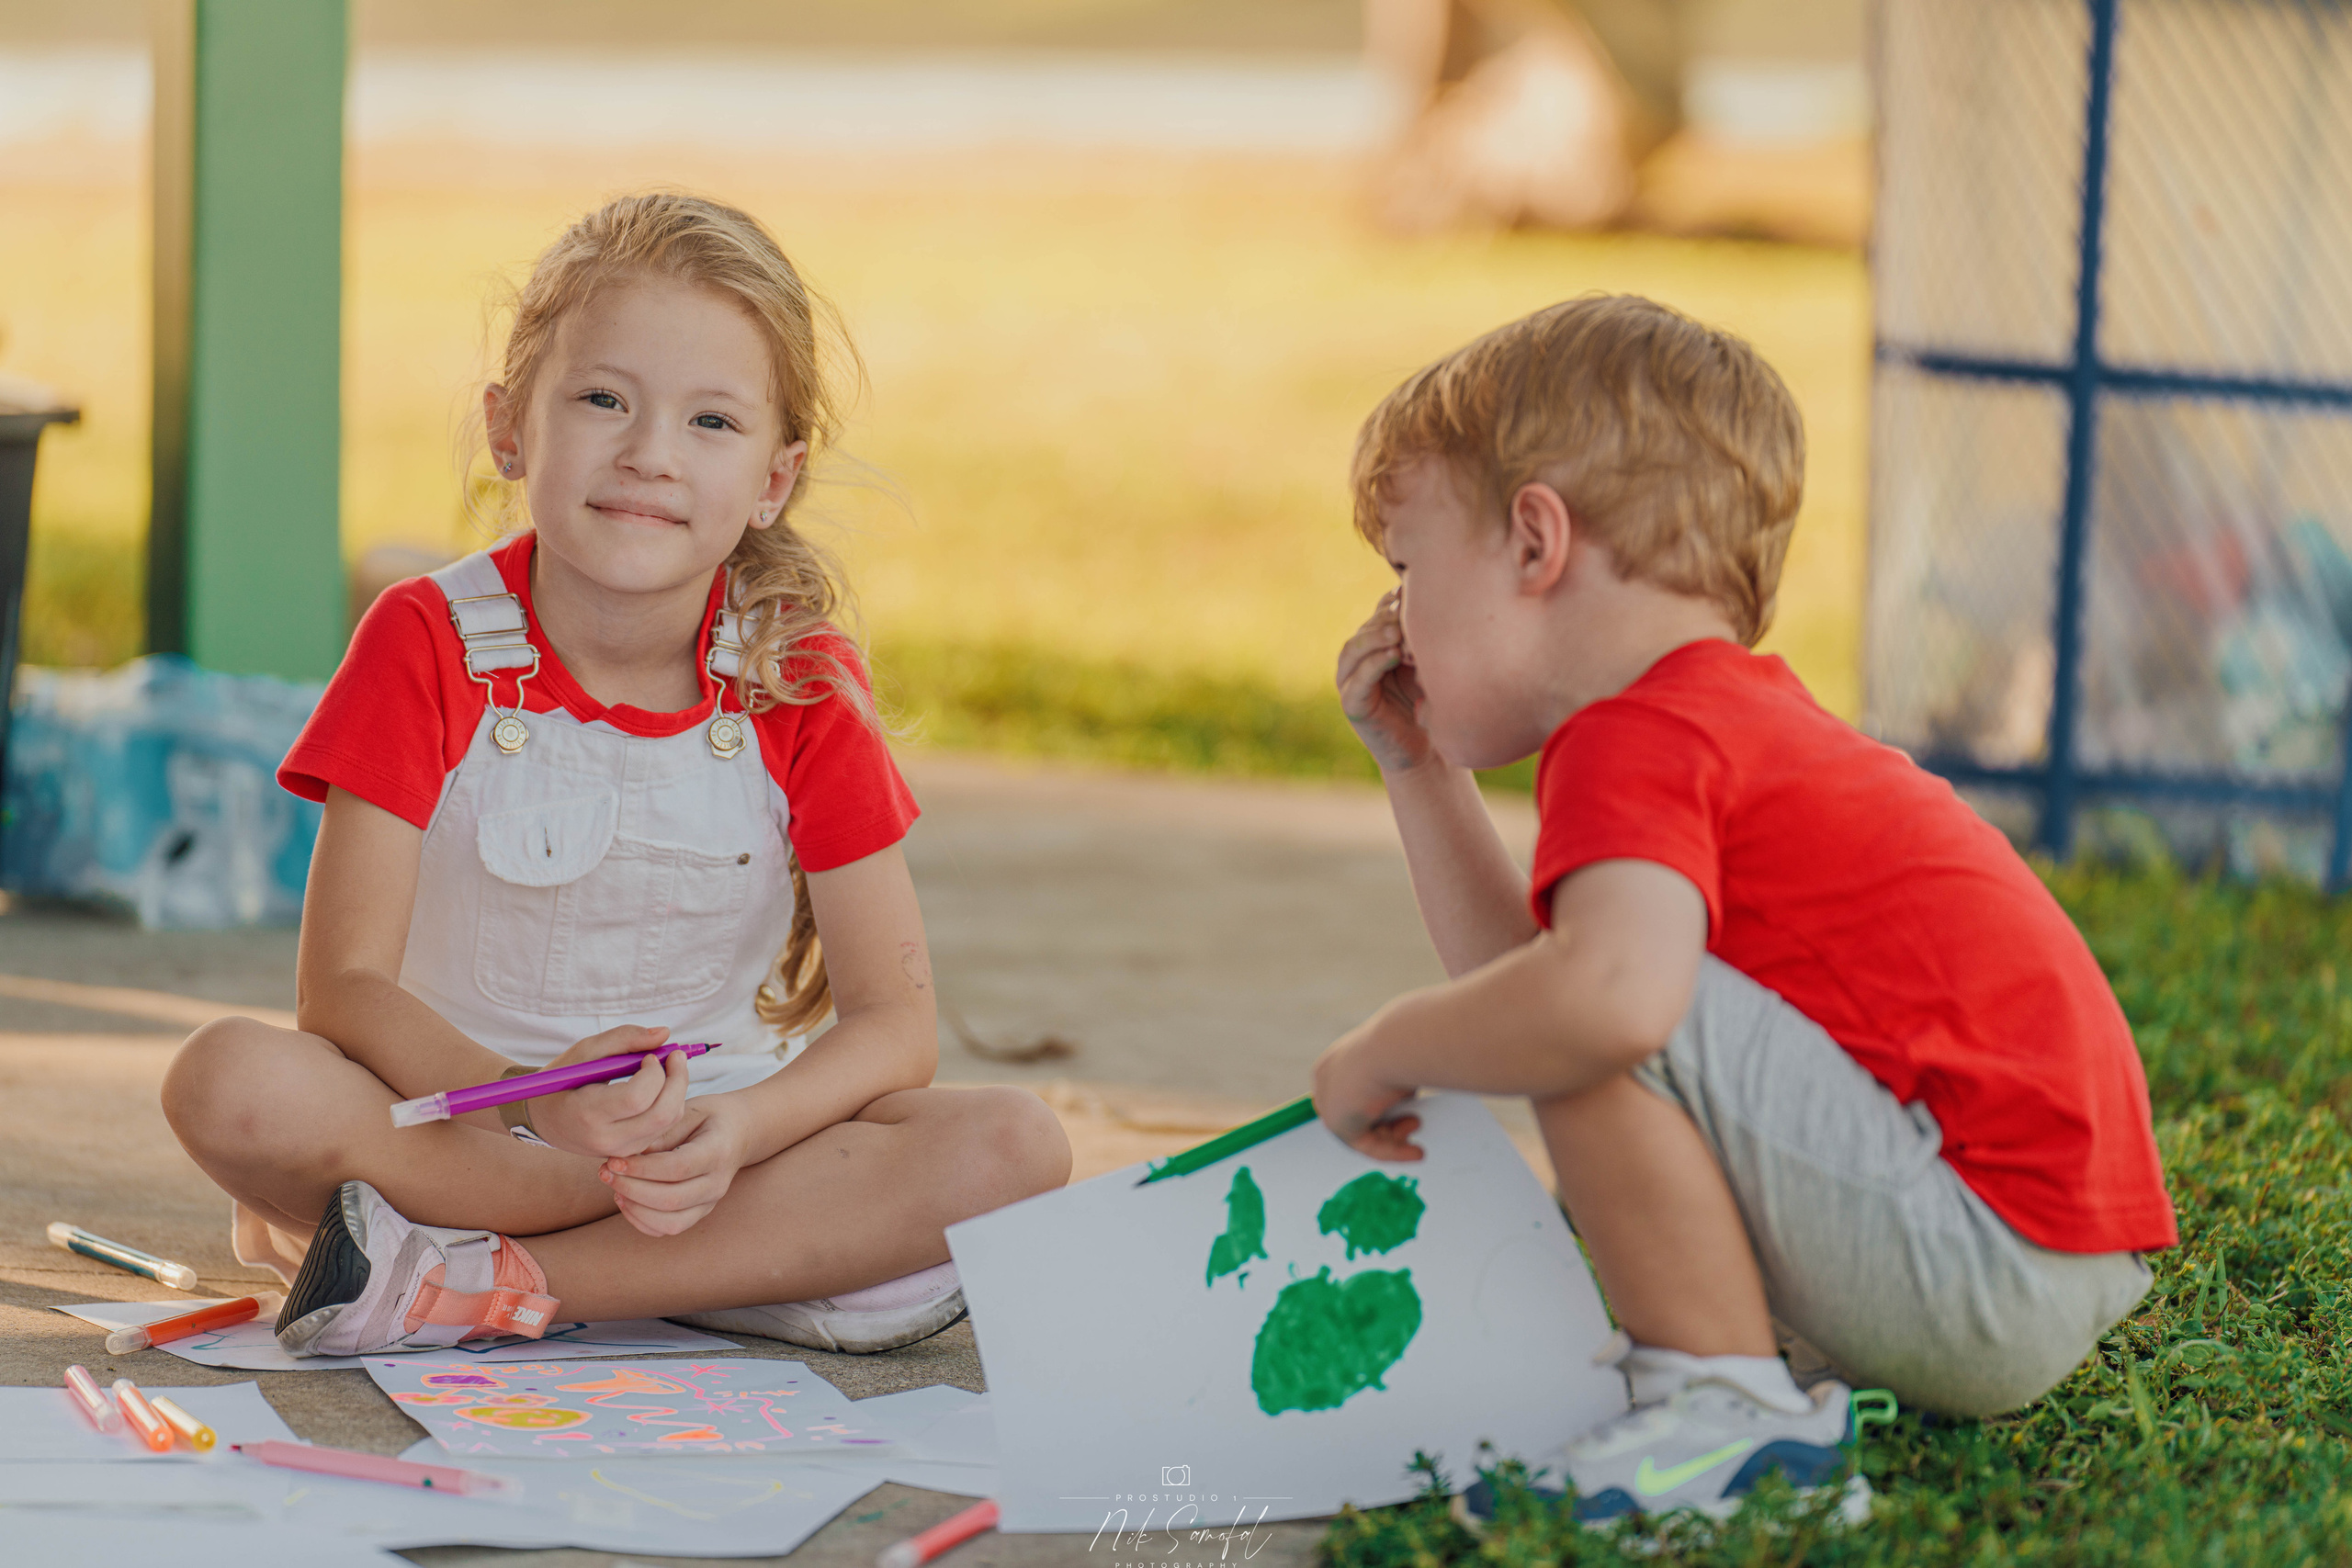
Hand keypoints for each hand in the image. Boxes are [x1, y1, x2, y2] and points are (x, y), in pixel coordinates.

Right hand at [526, 1024, 691, 1160]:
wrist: (544, 1119)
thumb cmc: (564, 1080)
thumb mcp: (584, 1052)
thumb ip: (623, 1038)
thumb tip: (665, 1034)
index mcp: (587, 1113)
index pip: (637, 1098)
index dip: (653, 1073)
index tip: (648, 1056)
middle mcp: (606, 1139)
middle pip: (662, 1114)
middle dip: (678, 1079)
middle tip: (676, 1055)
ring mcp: (620, 1150)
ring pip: (669, 1121)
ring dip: (677, 1089)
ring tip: (666, 1068)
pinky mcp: (631, 1152)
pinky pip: (665, 1128)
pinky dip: (670, 1103)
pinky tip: (658, 1087)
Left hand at [600, 1097, 749, 1236]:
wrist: (739, 1131)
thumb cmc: (709, 1117)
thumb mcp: (688, 1112)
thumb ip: (661, 1133)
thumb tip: (627, 1156)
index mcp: (718, 1152)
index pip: (677, 1168)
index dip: (642, 1169)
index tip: (613, 1160)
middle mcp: (717, 1184)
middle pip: (671, 1200)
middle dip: (631, 1189)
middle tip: (605, 1172)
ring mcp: (710, 1202)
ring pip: (670, 1223)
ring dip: (635, 1209)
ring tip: (615, 1187)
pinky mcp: (699, 1213)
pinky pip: (668, 1229)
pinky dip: (642, 1221)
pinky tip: (626, 1200)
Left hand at [1311, 1019, 1423, 1161]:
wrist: (1395, 1045)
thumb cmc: (1401, 1047)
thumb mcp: (1396, 1066)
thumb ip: (1389, 1090)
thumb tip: (1401, 1109)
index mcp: (1337, 1062)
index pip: (1354, 1096)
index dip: (1382, 1110)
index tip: (1407, 1113)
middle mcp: (1327, 1080)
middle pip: (1358, 1116)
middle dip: (1389, 1125)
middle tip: (1414, 1123)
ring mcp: (1328, 1101)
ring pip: (1362, 1132)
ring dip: (1394, 1139)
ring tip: (1417, 1138)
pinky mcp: (1336, 1123)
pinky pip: (1366, 1145)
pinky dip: (1392, 1151)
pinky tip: (1415, 1153)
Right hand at [1336, 590, 1434, 775]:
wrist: (1424, 748)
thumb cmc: (1428, 701)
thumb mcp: (1426, 663)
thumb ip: (1421, 637)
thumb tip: (1430, 599)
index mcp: (1375, 645)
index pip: (1378, 614)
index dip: (1392, 604)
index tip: (1412, 594)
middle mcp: (1357, 660)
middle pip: (1366, 629)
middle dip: (1385, 619)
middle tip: (1405, 613)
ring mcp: (1350, 681)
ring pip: (1354, 650)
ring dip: (1375, 638)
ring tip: (1396, 632)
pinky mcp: (1352, 705)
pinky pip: (1357, 680)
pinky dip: (1373, 665)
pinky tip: (1392, 655)